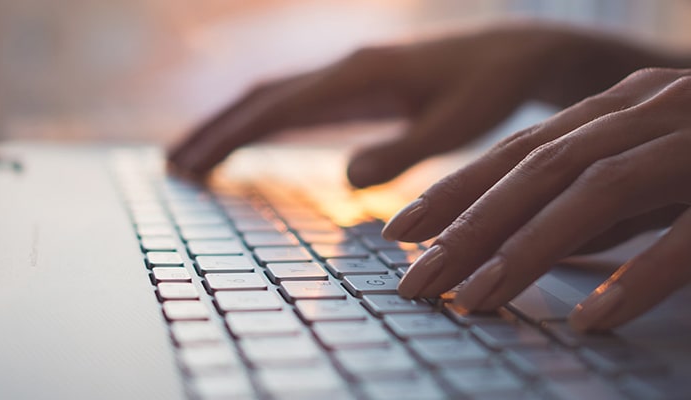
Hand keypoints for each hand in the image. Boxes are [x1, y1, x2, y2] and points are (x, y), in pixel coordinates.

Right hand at [169, 24, 661, 187]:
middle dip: (215, 131)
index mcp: (361, 75)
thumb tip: (347, 178)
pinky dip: (262, 123)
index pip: (279, 106)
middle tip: (172, 168)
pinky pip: (296, 102)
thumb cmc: (493, 92)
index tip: (193, 164)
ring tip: (190, 160)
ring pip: (273, 96)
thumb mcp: (457, 126)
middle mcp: (346, 68)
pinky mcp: (359, 85)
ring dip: (231, 126)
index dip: (232, 136)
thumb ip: (406, 151)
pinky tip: (248, 144)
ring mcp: (349, 74)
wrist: (517, 55)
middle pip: (262, 96)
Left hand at [384, 66, 690, 331]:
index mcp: (631, 103)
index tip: (402, 233)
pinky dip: (644, 273)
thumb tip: (550, 242)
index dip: (458, 189)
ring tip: (482, 301)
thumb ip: (618, 192)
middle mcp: (660, 111)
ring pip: (603, 193)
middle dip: (471, 227)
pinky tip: (601, 316)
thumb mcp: (680, 153)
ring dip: (532, 251)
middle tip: (418, 280)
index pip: (524, 148)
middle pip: (545, 169)